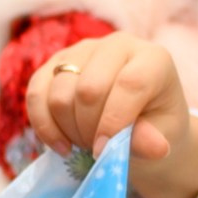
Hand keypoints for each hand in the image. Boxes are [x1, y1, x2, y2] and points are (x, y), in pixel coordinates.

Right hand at [27, 33, 197, 197]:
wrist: (136, 125)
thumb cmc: (154, 129)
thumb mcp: (161, 138)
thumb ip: (150, 140)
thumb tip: (154, 147)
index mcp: (152, 59)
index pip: (129, 84)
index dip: (114, 122)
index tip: (105, 153)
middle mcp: (116, 45)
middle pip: (88, 89)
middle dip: (89, 129)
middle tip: (98, 149)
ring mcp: (81, 51)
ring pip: (59, 94)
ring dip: (69, 129)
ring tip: (86, 142)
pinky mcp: (54, 64)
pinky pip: (36, 94)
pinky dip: (44, 126)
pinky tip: (61, 145)